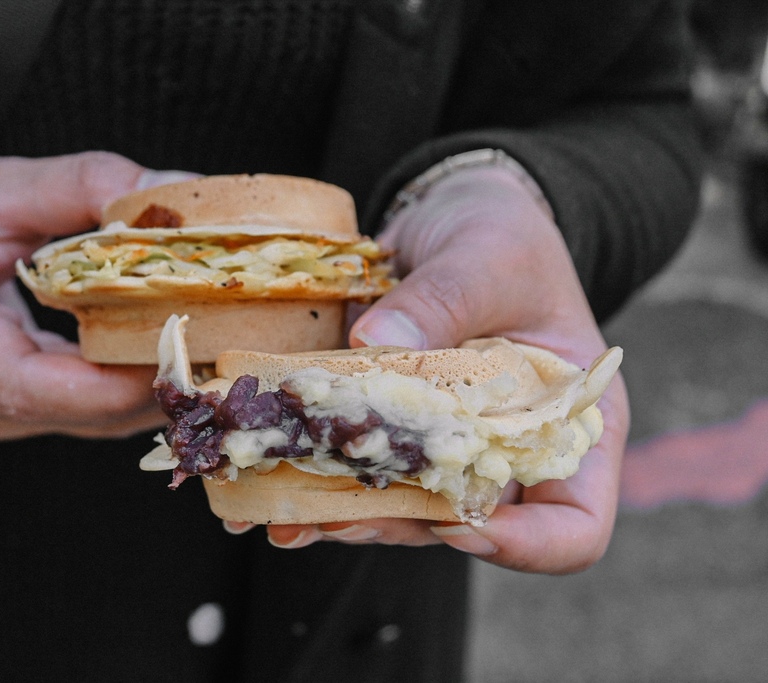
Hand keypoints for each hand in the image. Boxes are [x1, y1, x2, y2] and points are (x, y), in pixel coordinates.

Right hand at [0, 151, 194, 439]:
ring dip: (135, 393)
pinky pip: (60, 415)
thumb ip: (80, 185)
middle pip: (57, 410)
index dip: (106, 384)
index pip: (20, 383)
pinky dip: (110, 391)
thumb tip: (175, 190)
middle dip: (142, 386)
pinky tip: (153, 359)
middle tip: (217, 350)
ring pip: (67, 421)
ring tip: (200, 353)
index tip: (177, 357)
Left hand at [230, 165, 628, 574]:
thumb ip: (445, 298)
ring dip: (340, 514)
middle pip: (467, 525)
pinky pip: (356, 469)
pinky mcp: (390, 429)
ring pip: (399, 508)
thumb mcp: (489, 257)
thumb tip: (374, 341)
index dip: (527, 545)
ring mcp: (442, 448)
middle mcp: (507, 455)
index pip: (575, 524)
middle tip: (332, 519)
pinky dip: (312, 478)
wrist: (454, 216)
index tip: (462, 525)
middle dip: (397, 526)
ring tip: (280, 513)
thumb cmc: (502, 237)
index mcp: (570, 429)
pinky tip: (265, 484)